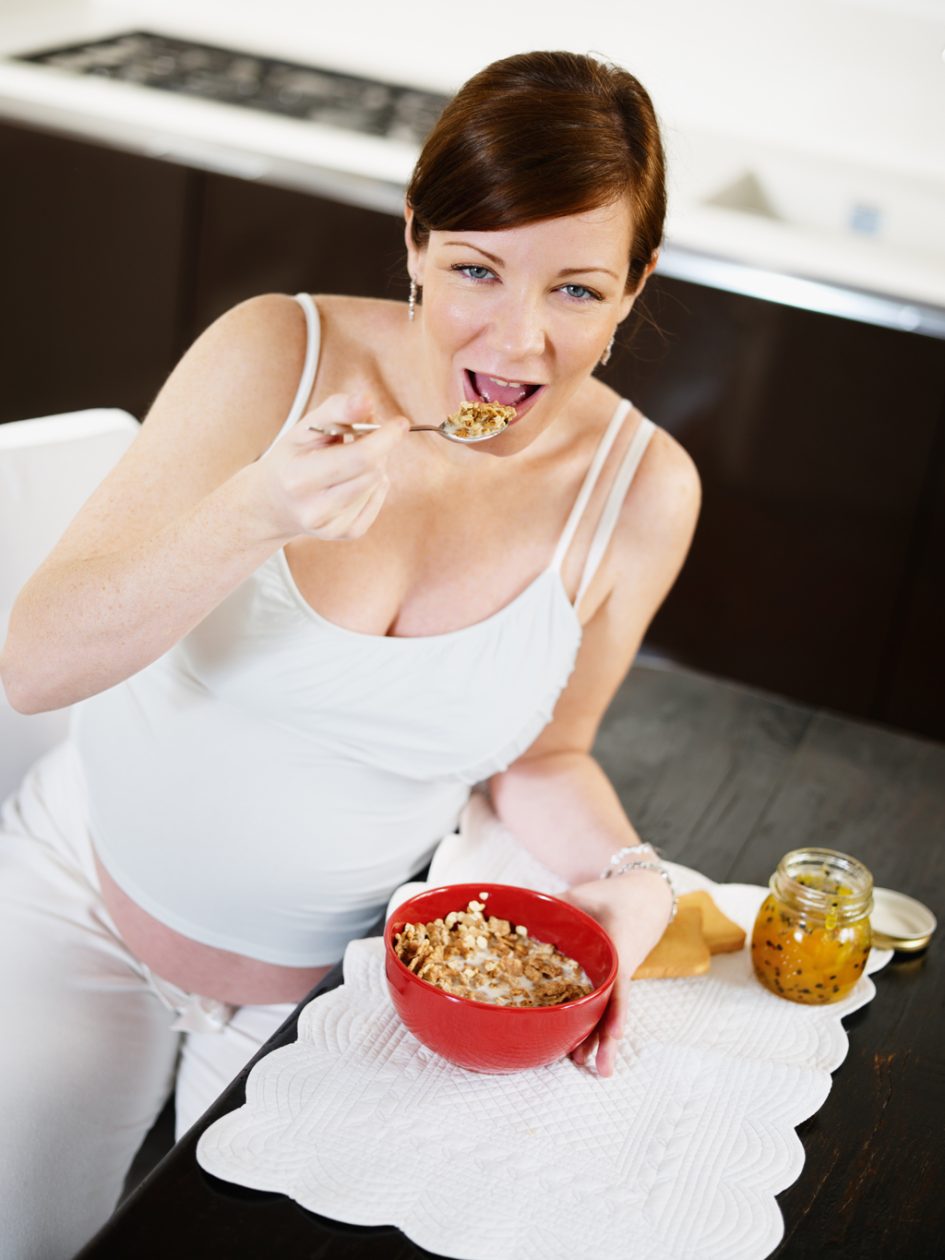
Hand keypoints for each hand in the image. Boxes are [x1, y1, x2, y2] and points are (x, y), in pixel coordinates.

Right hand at [246, 392, 408, 542]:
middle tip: (361, 437)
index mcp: (299, 479)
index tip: (400, 422)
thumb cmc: (293, 458)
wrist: (274, 502)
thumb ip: (337, 410)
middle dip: (377, 448)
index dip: (386, 438)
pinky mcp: (347, 533)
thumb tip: (367, 400)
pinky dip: (372, 484)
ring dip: (373, 465)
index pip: (360, 458)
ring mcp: (332, 527)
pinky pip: (378, 499)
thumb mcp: (305, 427)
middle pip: (373, 471)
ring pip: (378, 484)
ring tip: (348, 461)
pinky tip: (351, 480)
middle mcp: (315, 509)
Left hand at [559, 869, 672, 1076]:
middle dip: (605, 1038)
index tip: (616, 1033)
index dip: (616, 1008)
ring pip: (606, 1011)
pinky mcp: (608, 979)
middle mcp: (619, 967)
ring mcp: (615, 976)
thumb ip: (557, 903)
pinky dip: (589, 1023)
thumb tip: (520, 909)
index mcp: (619, 945)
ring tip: (584, 1065)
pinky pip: (600, 1003)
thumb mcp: (585, 893)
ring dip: (596, 1038)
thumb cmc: (613, 895)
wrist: (643, 897)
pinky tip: (575, 1045)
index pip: (619, 980)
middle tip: (598, 1069)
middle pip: (613, 1008)